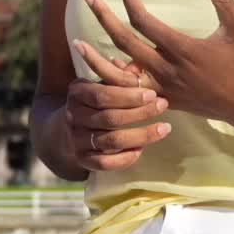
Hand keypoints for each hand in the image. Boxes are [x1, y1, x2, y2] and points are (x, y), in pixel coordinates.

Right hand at [64, 53, 170, 171]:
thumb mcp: (103, 84)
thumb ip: (119, 78)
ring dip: (141, 136)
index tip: (152, 94)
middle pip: (109, 118)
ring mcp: (76, 140)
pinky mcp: (82, 159)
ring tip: (164, 129)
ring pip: (111, 141)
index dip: (128, 96)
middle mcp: (73, 117)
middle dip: (139, 113)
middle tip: (163, 105)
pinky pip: (104, 163)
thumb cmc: (96, 100)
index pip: (102, 96)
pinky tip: (141, 150)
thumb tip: (139, 70)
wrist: (70, 128)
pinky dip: (124, 158)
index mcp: (77, 93)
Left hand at [80, 0, 233, 126]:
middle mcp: (166, 69)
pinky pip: (130, 92)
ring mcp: (162, 88)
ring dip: (96, 57)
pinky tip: (102, 69)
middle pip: (124, 41)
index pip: (144, 21)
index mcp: (182, 49)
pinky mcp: (163, 100)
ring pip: (120, 74)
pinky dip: (115, 80)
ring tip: (77, 43)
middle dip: (103, 17)